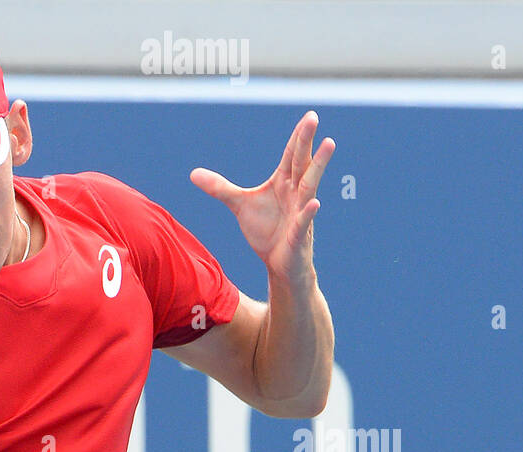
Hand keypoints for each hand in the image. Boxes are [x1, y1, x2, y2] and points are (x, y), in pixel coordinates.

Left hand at [190, 110, 334, 279]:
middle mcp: (296, 193)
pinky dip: (308, 213)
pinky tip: (314, 203)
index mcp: (284, 183)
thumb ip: (220, 188)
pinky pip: (304, 222)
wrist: (278, 264)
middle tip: (313, 118)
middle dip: (306, 142)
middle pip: (301, 163)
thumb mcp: (240, 205)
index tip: (308, 115)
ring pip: (310, 186)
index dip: (298, 137)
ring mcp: (300, 213)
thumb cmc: (265, 230)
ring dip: (319, 166)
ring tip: (329, 144)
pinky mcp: (299, 235)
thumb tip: (193, 174)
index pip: (291, 156)